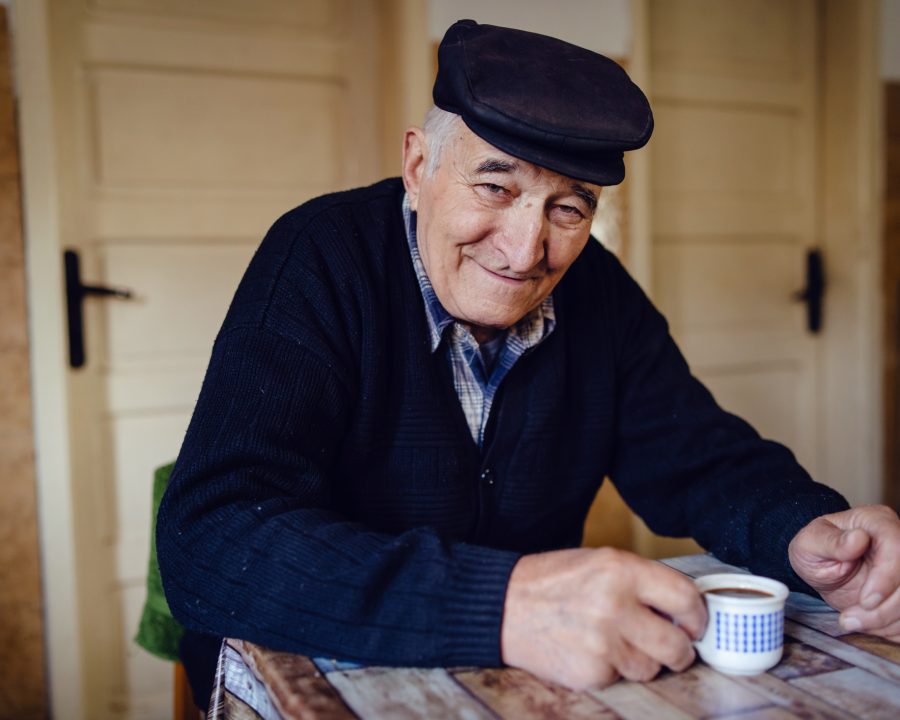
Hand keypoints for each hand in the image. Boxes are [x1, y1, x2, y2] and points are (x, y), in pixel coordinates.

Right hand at [500, 547, 706, 689]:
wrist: (502, 604)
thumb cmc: (552, 581)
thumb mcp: (598, 562)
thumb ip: (641, 582)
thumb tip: (683, 611)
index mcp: (620, 570)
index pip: (684, 598)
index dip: (697, 615)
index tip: (695, 623)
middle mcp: (615, 605)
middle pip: (678, 645)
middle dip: (681, 650)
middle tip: (674, 647)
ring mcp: (602, 643)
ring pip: (651, 668)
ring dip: (643, 661)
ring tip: (617, 643)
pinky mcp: (590, 672)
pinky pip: (621, 679)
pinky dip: (612, 670)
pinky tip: (591, 651)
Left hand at [788, 505, 899, 639]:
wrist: (822, 567)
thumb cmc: (815, 549)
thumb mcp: (810, 543)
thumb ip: (831, 542)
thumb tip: (858, 538)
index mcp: (877, 522)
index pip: (897, 548)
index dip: (887, 577)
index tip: (865, 601)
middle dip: (884, 609)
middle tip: (849, 619)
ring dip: (885, 621)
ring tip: (851, 622)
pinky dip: (892, 627)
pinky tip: (866, 624)